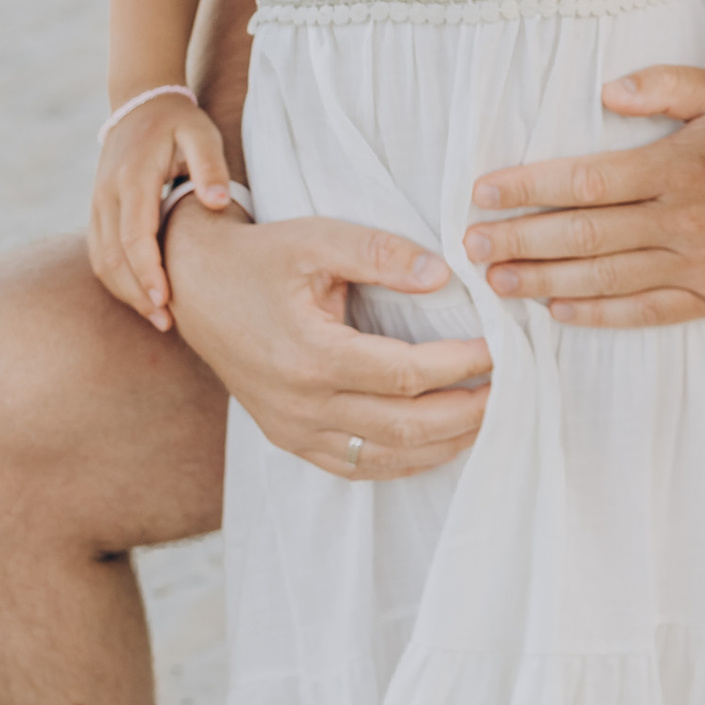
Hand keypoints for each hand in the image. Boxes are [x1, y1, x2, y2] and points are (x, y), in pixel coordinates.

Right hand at [88, 95, 236, 331]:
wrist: (139, 102)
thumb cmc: (179, 122)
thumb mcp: (202, 133)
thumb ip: (211, 166)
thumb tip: (216, 203)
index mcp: (132, 178)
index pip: (134, 236)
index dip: (148, 272)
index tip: (165, 301)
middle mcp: (107, 194)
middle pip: (113, 257)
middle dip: (137, 293)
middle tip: (166, 322)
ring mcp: (97, 203)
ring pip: (101, 259)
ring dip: (125, 291)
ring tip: (157, 316)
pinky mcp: (98, 210)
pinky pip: (100, 252)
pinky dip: (117, 278)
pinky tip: (141, 295)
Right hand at [163, 199, 492, 480]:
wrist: (192, 286)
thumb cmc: (260, 258)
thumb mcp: (318, 238)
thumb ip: (382, 253)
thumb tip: (444, 274)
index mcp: (309, 354)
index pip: (405, 374)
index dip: (460, 365)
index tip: (498, 348)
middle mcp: (299, 404)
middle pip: (404, 427)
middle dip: (467, 413)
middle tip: (511, 391)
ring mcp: (291, 429)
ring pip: (385, 457)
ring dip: (444, 444)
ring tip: (489, 418)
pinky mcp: (288, 438)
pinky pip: (355, 465)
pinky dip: (405, 460)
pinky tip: (439, 442)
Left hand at [464, 67, 704, 325]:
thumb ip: (666, 86)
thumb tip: (606, 91)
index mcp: (677, 168)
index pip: (585, 181)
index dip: (528, 187)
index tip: (482, 192)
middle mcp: (680, 221)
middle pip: (583, 235)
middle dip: (519, 240)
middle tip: (470, 246)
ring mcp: (695, 264)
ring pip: (605, 277)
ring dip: (544, 279)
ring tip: (497, 280)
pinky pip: (646, 311)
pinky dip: (599, 314)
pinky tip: (558, 310)